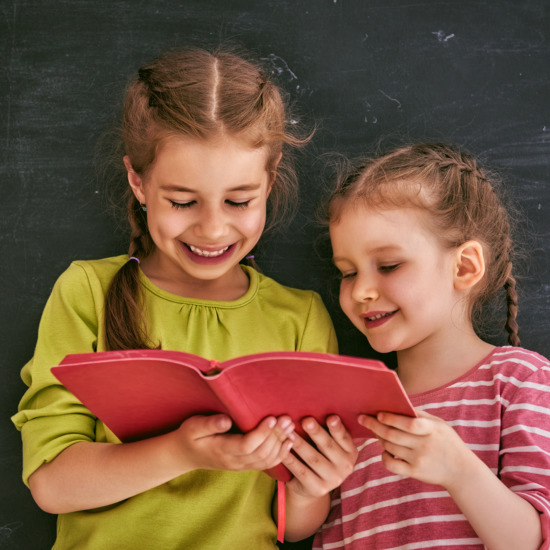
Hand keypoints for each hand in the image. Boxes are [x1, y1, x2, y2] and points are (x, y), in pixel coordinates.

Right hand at [174, 414, 294, 472]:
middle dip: (276, 436)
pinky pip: (267, 464)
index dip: (262, 433)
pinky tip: (289, 441)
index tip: (271, 417)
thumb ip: (209, 424)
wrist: (185, 455)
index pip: (247, 445)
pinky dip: (281, 454)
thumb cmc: (189, 436)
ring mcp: (241, 466)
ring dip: (281, 443)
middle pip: (261, 453)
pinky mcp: (246, 465)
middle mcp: (234, 461)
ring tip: (290, 426)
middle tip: (286, 418)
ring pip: (267, 460)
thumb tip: (226, 420)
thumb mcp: (192, 427)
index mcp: (221, 450)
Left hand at [283, 415, 357, 498]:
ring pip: (313, 458)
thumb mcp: (330, 443)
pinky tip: (283, 448)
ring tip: (289, 431)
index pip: (344, 438)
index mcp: (351, 452)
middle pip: (328, 447)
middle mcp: (346, 467)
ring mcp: (332, 480)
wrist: (313, 484)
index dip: (337, 428)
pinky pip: (301, 471)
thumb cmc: (321, 453)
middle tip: (306, 420)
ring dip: (299, 443)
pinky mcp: (317, 489)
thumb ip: (328, 430)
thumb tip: (319, 406)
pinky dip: (291, 459)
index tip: (330, 417)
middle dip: (316, 433)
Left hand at [359, 409, 471, 489]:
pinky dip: (384, 456)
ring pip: (389, 447)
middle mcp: (425, 445)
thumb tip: (394, 404)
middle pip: (393, 435)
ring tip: (377, 431)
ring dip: (379, 438)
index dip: (392, 419)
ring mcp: (419, 460)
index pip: (410, 424)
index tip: (378, 414)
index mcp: (432, 429)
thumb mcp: (439, 424)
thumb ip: (418, 415)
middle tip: (362, 419)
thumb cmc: (446, 441)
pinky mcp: (415, 472)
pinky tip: (385, 451)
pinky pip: (391, 464)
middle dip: (374, 426)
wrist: (462, 471)